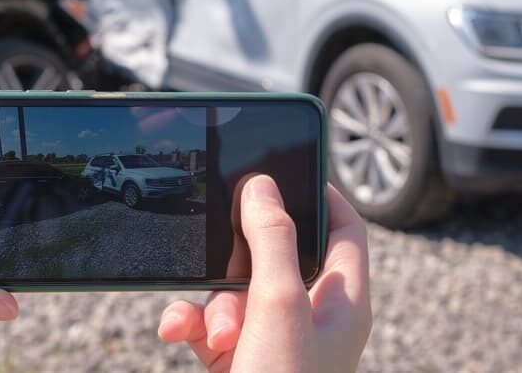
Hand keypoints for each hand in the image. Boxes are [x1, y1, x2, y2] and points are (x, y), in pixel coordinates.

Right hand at [158, 176, 371, 371]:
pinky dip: (191, 322)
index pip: (344, 228)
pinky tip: (177, 330)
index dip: (321, 194)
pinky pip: (209, 320)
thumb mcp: (278, 306)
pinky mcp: (239, 355)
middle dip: (239, 262)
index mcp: (343, 301)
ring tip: (219, 333)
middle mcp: (312, 317)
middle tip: (226, 263)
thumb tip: (262, 186)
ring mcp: (274, 337)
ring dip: (214, 306)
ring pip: (235, 289)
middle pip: (276, 255)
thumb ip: (272, 241)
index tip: (286, 167)